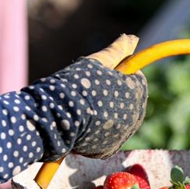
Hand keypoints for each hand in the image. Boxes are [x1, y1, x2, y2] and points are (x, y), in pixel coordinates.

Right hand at [70, 34, 147, 158]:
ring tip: (84, 106)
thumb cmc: (75, 85)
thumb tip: (133, 38)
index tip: (103, 73)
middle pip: (128, 101)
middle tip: (90, 90)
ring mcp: (122, 136)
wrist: (52, 119)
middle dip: (114, 94)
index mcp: (136, 92)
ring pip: (117, 119)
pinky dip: (98, 130)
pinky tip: (82, 122)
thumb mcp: (96, 62)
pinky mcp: (108, 150)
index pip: (136, 79)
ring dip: (106, 112)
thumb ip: (117, 50)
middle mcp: (135, 117)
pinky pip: (107, 137)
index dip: (120, 73)